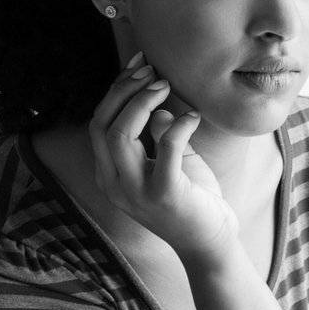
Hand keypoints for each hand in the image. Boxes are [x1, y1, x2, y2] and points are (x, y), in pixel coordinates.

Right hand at [87, 52, 239, 264]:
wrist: (209, 244)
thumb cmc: (191, 199)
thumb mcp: (168, 160)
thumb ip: (155, 133)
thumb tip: (156, 102)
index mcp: (109, 175)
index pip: (98, 123)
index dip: (116, 90)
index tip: (139, 65)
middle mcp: (114, 184)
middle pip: (102, 124)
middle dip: (125, 90)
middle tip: (153, 72)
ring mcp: (136, 192)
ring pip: (120, 134)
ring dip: (142, 102)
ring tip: (166, 86)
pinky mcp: (165, 195)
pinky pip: (166, 148)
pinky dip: (179, 125)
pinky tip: (194, 118)